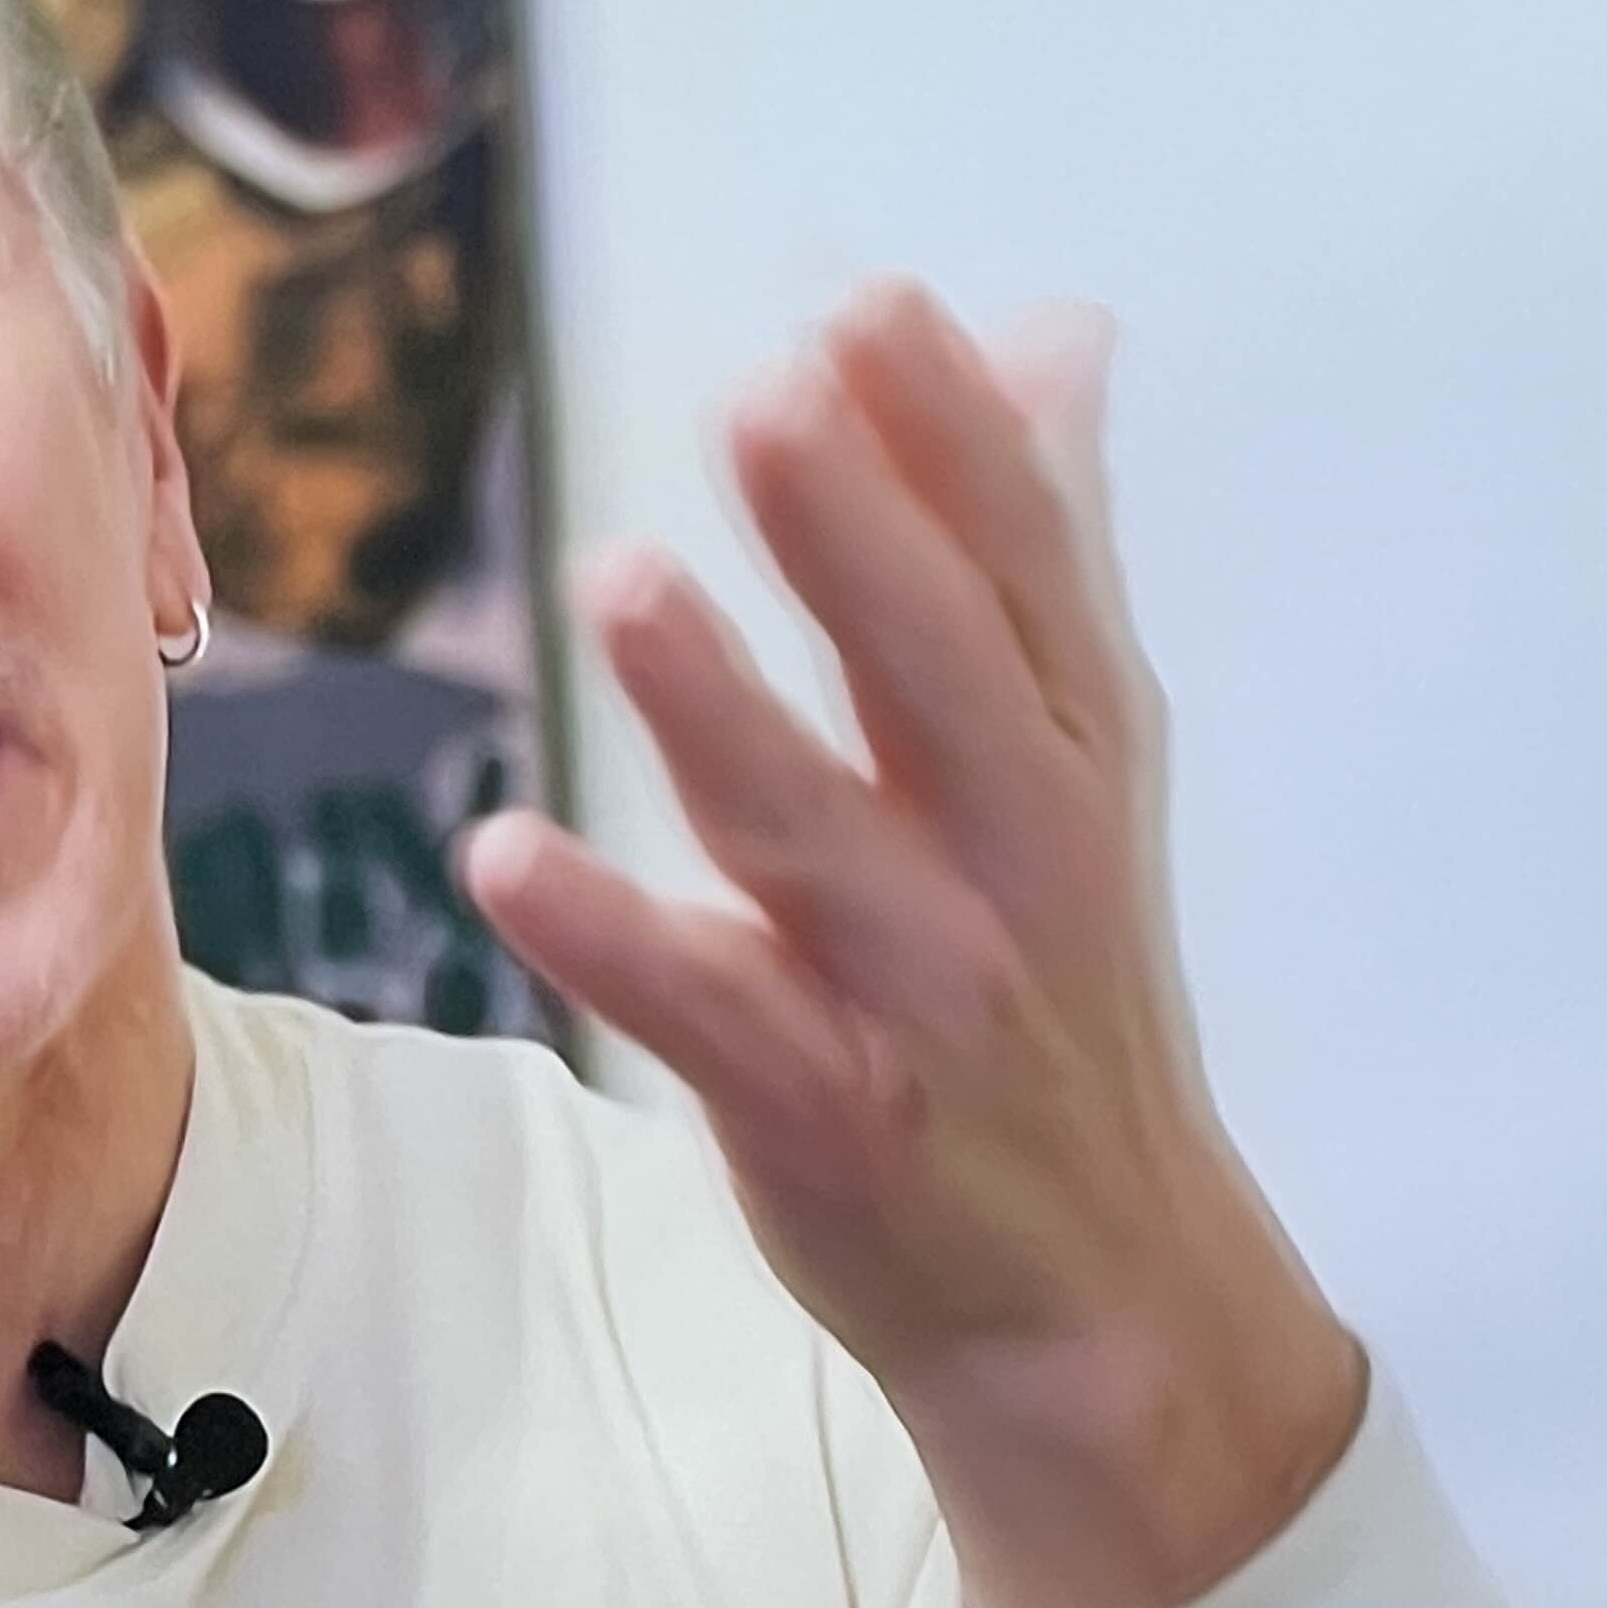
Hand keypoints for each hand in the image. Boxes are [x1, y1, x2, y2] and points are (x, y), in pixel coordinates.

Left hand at [464, 279, 1362, 1607]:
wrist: (1102, 1301)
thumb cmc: (1058, 994)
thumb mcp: (1079, 766)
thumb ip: (1044, 552)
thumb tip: (1056, 332)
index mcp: (1068, 759)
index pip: (1024, 573)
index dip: (952, 440)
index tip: (868, 306)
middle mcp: (1014, 862)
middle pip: (938, 677)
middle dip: (858, 534)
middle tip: (767, 393)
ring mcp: (923, 994)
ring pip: (817, 836)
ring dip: (721, 711)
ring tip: (626, 579)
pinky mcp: (824, 1112)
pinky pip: (709, 1017)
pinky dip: (612, 938)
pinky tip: (503, 855)